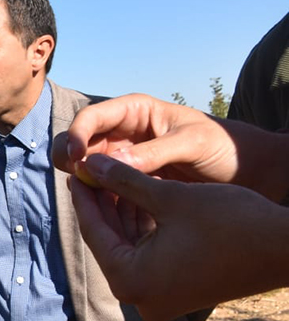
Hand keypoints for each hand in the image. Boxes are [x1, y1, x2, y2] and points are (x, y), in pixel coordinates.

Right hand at [53, 94, 241, 184]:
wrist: (248, 171)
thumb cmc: (224, 147)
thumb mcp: (192, 144)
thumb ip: (153, 153)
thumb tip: (111, 164)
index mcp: (135, 111)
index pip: (92, 117)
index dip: (78, 135)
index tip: (77, 159)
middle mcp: (123, 133)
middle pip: (80, 141)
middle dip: (72, 158)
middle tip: (77, 180)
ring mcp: (124, 158)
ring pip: (87, 167)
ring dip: (83, 180)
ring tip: (91, 197)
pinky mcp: (130, 182)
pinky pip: (104, 187)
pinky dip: (99, 196)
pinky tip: (105, 208)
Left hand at [69, 153, 288, 320]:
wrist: (286, 250)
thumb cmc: (231, 223)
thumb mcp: (169, 197)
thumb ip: (124, 181)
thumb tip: (89, 164)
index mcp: (132, 282)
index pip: (95, 233)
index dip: (85, 198)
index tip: (75, 172)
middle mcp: (139, 299)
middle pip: (109, 242)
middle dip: (103, 205)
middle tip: (91, 172)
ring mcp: (158, 299)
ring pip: (128, 248)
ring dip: (123, 214)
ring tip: (113, 178)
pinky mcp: (176, 293)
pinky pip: (148, 257)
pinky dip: (143, 230)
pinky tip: (137, 198)